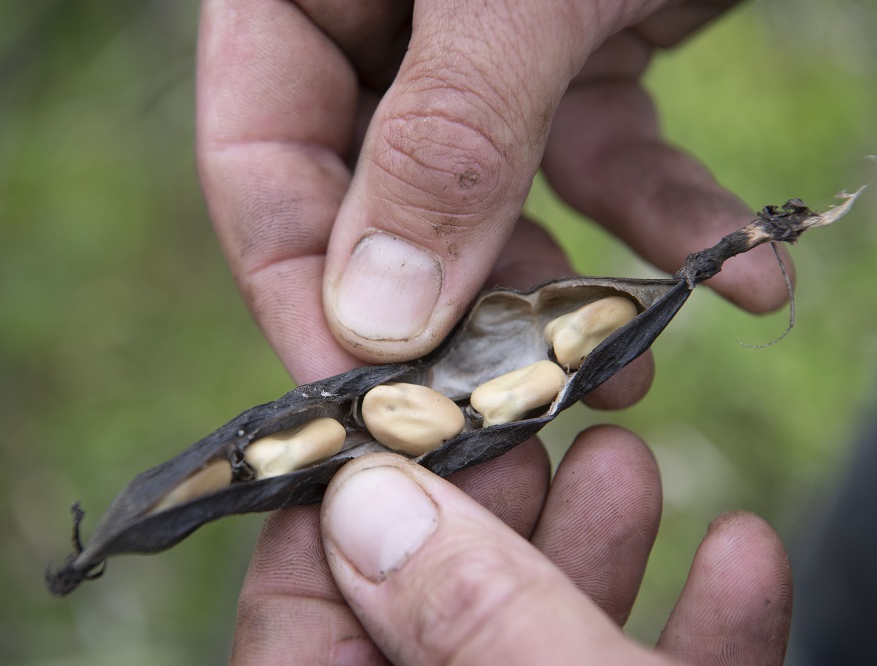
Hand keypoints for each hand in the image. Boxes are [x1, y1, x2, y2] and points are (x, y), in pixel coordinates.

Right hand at [196, 0, 790, 386]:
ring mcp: (476, 47)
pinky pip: (603, 154)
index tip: (363, 406)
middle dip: (451, 316)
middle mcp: (377, 23)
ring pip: (494, 203)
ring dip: (564, 291)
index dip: (298, 293)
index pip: (256, 159)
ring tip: (624, 371)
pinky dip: (661, 216)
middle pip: (375, 204)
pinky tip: (734, 274)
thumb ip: (445, 141)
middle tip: (508, 414)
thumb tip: (376, 320)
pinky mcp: (576, 53)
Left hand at [231, 426, 791, 663]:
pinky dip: (699, 628)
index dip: (349, 512)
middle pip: (435, 612)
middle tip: (528, 415)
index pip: (305, 624)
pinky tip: (742, 550)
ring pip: (546, 639)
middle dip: (494, 506)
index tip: (403, 421)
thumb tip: (367, 501)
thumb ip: (465, 616)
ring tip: (627, 453)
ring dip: (598, 546)